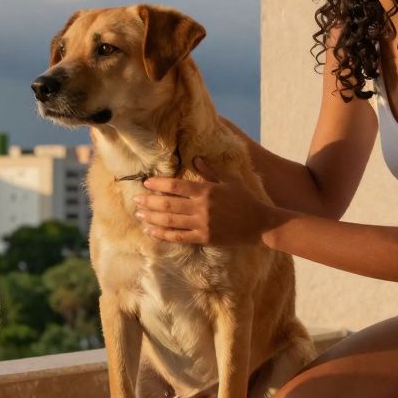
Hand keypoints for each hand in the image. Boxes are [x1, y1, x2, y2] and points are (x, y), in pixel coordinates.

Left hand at [135, 157, 271, 245]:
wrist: (261, 224)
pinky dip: (163, 234)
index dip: (159, 184)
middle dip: (150, 202)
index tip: (146, 183)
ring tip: (139, 215)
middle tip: (136, 201)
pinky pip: (179, 237)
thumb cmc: (246, 200)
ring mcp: (202, 224)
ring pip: (170, 220)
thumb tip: (195, 159)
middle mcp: (201, 207)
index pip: (176, 185)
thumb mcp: (229, 181)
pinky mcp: (204, 238)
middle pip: (168, 204)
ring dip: (152, 217)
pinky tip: (152, 231)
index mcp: (206, 191)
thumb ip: (210, 172)